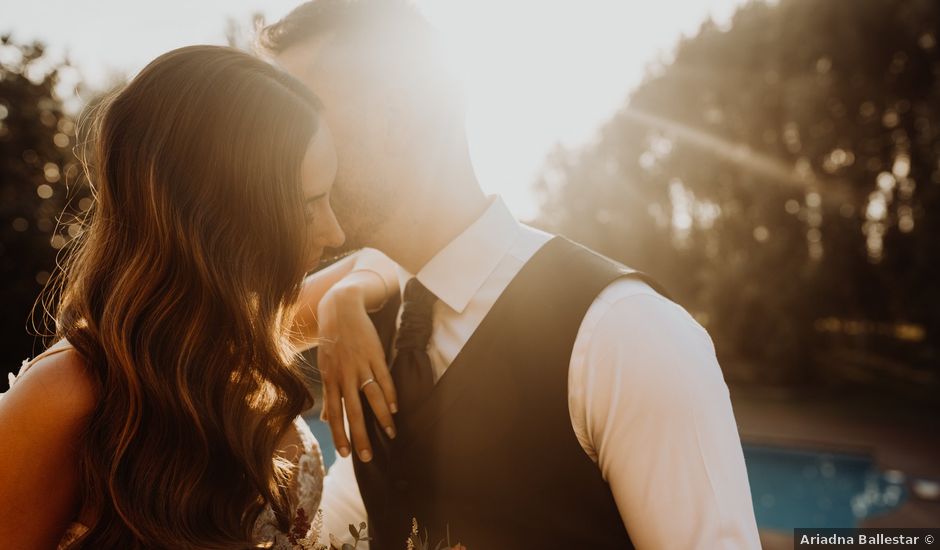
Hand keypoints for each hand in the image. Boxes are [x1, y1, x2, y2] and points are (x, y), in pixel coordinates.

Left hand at [316, 282, 396, 462]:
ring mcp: (360, 365)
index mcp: (331, 380)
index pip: (335, 414)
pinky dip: (390, 394)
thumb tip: (326, 418)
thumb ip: (328, 394)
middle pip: (353, 411)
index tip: (346, 454)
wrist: (340, 309)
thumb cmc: (332, 341)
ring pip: (372, 397)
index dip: (339, 435)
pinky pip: (384, 378)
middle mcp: (344, 375)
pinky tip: (395, 409)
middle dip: (360, 435)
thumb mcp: (326, 367)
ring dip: (381, 418)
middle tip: (367, 456)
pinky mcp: (374, 355)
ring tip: (391, 434)